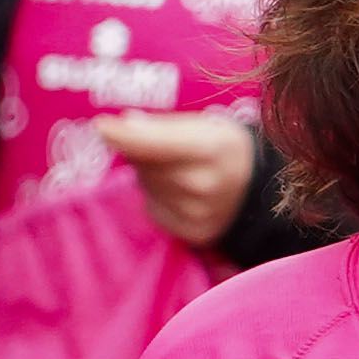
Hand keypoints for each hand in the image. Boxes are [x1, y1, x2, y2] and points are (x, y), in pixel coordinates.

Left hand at [98, 111, 257, 244]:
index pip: (155, 144)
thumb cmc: (224, 148)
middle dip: (141, 151)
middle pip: (146, 166)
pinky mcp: (192, 233)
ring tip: (177, 168)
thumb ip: (164, 126)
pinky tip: (179, 191)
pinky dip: (158, 197)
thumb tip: (125, 124)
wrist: (258, 190)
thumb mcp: (204, 125)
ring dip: (150, 175)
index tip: (100, 126)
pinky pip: (154, 209)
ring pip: (147, 187)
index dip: (124, 136)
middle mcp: (204, 185)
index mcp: (212, 149)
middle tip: (158, 144)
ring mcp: (198, 214)